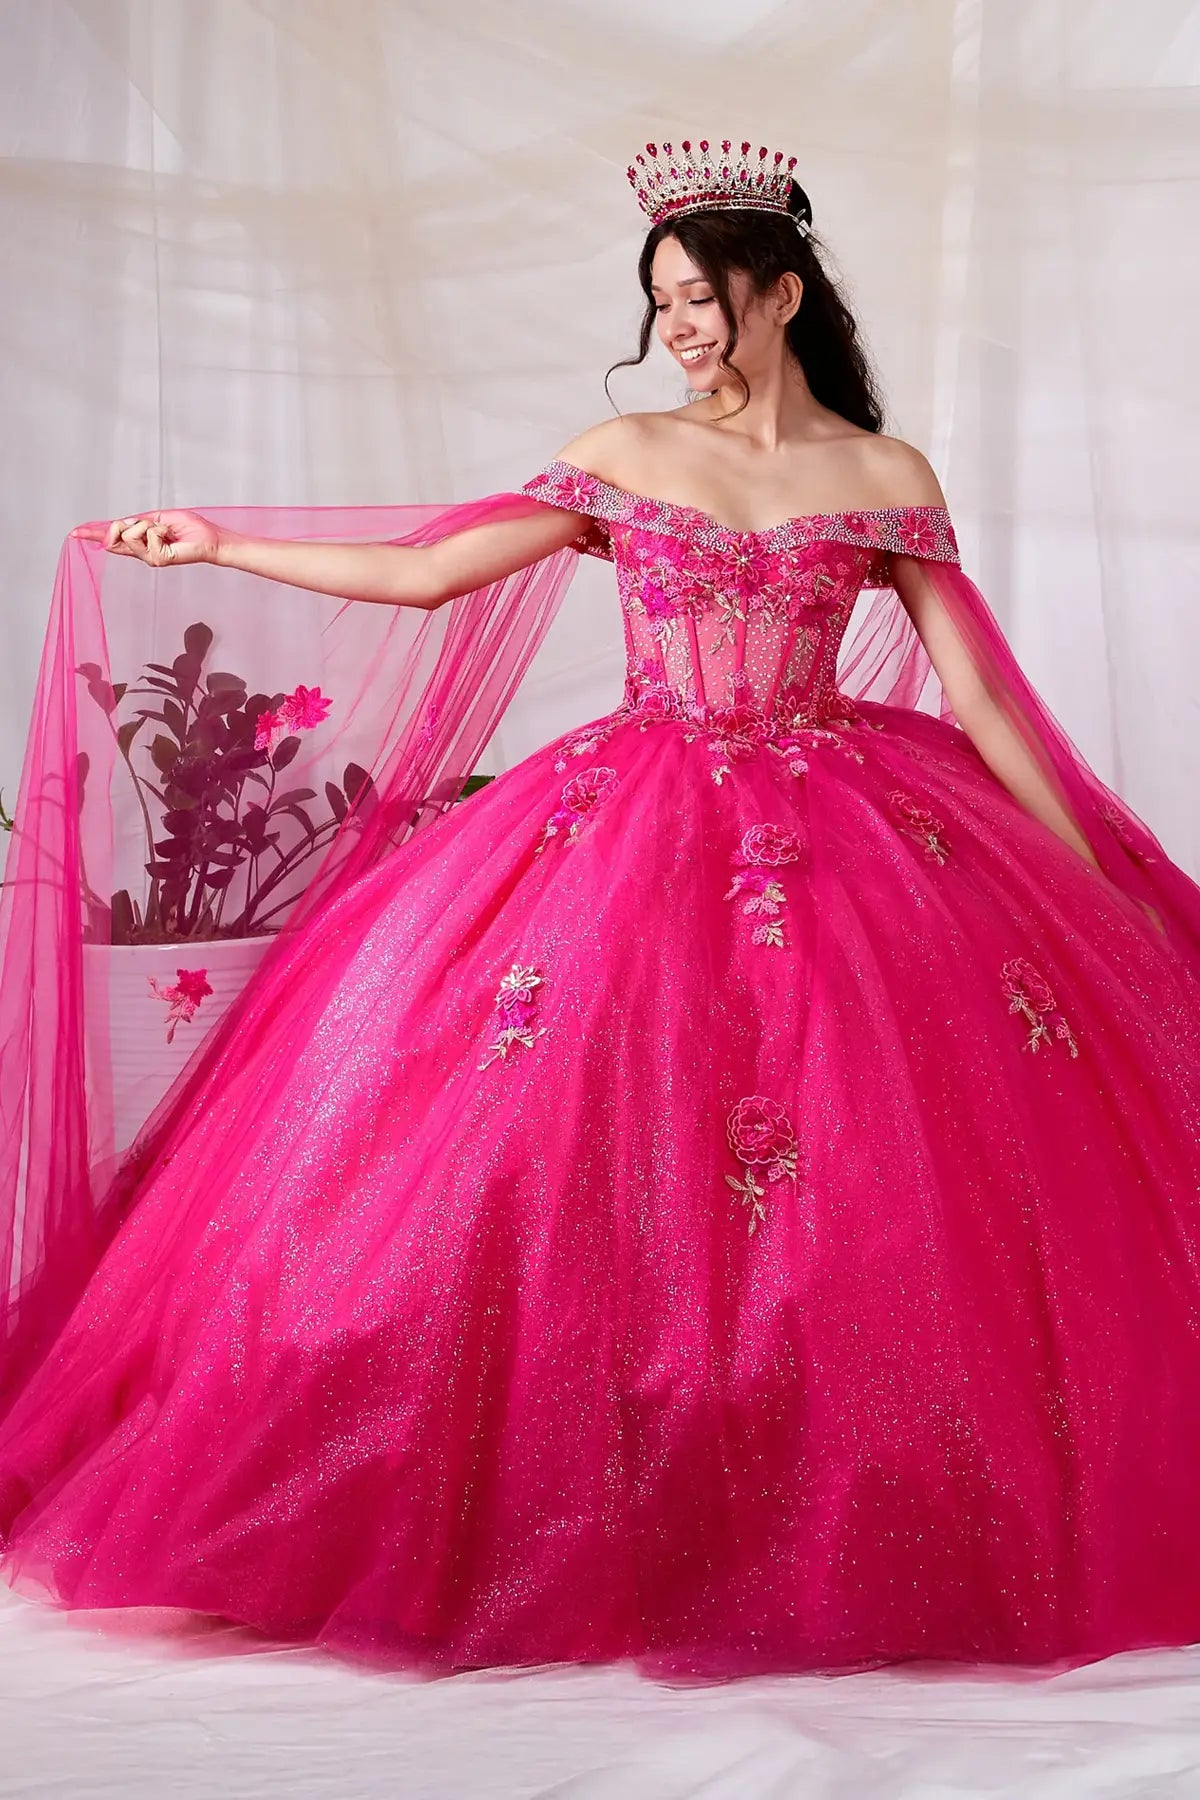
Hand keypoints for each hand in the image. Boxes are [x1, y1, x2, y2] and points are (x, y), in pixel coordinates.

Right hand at [80, 509, 222, 566]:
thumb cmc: (190, 529)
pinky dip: (158, 528)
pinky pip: (145, 534)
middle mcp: (141, 552)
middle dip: (120, 525)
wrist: (209, 539)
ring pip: (129, 533)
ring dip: (148, 525)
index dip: (93, 534)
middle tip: (146, 524)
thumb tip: (118, 525)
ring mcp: (148, 558)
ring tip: (166, 530)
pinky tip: (170, 535)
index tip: (74, 533)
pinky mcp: (157, 559)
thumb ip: (136, 522)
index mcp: (140, 542)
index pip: (112, 539)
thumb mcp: (157, 518)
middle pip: (112, 538)